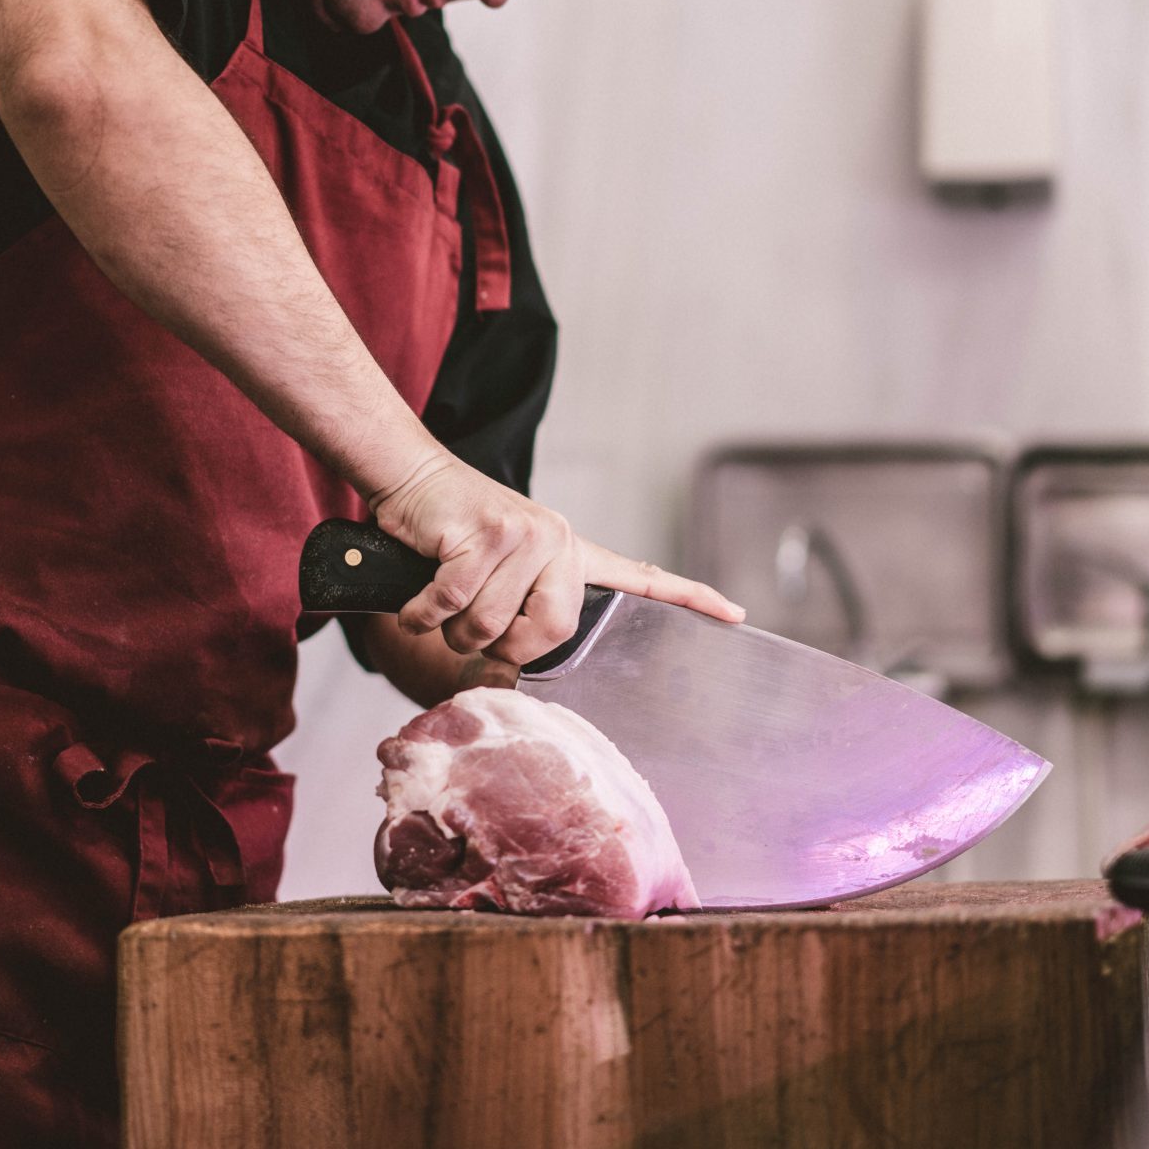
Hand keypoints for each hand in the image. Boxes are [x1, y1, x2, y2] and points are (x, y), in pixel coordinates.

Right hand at [369, 453, 743, 665]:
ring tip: (444, 595)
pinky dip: (424, 613)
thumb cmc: (451, 532)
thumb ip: (520, 611)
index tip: (736, 615)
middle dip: (501, 645)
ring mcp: (525, 533)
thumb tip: (510, 672)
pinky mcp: (484, 533)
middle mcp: (558, 539)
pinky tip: (419, 596)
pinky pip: (451, 605)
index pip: (641, 576)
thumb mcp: (500, 569)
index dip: (690, 599)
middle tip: (474, 623)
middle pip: (550, 633)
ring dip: (452, 627)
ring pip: (489, 625)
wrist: (412, 476)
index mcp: (570, 551)